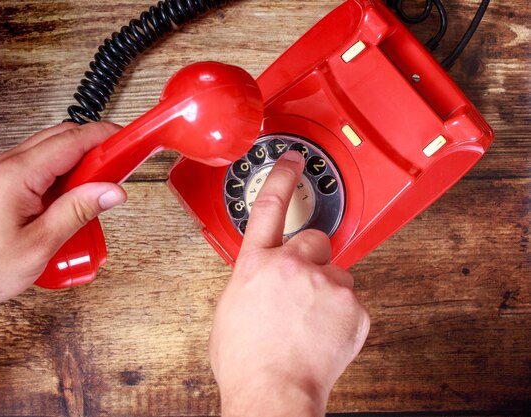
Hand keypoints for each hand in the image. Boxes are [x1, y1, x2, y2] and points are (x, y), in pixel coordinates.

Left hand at [0, 122, 125, 360]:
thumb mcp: (40, 244)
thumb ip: (78, 211)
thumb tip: (111, 191)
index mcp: (17, 175)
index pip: (71, 140)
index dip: (104, 137)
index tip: (128, 141)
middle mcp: (6, 166)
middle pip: (61, 138)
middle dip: (95, 146)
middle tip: (121, 165)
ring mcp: (1, 174)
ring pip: (50, 151)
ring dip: (79, 161)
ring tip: (101, 187)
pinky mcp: (0, 187)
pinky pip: (38, 167)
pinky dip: (62, 174)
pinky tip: (73, 199)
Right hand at [209, 151, 369, 416]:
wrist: (273, 392)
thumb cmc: (246, 360)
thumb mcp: (231, 310)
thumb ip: (251, 282)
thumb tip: (260, 281)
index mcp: (256, 264)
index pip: (270, 205)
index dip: (283, 176)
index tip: (294, 158)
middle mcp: (292, 266)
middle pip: (315, 239)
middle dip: (312, 259)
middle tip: (303, 287)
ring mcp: (326, 284)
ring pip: (337, 273)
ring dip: (327, 291)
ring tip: (310, 321)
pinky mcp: (353, 307)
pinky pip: (352, 303)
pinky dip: (342, 316)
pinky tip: (323, 334)